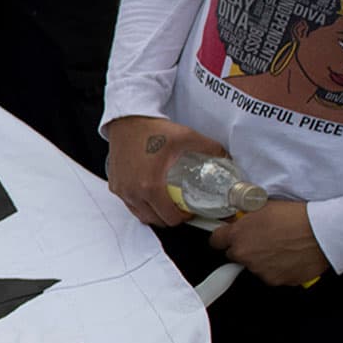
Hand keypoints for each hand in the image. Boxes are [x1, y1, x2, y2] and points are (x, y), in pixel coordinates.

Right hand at [103, 115, 226, 227]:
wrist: (128, 121)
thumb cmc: (152, 129)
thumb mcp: (187, 137)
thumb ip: (210, 149)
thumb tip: (227, 159)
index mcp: (151, 186)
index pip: (169, 217)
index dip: (183, 218)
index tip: (189, 211)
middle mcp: (133, 192)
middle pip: (155, 220)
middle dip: (169, 218)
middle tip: (180, 208)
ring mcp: (122, 190)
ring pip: (140, 215)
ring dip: (154, 213)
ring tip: (166, 203)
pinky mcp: (115, 186)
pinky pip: (130, 204)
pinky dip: (141, 205)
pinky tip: (150, 194)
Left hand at [211, 199, 328, 285]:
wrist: (325, 232)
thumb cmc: (300, 216)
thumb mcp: (266, 206)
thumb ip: (247, 216)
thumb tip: (238, 217)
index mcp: (238, 235)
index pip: (215, 241)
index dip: (223, 237)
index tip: (228, 236)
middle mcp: (244, 255)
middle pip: (235, 255)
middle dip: (245, 248)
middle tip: (264, 239)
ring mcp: (258, 270)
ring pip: (254, 266)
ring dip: (263, 258)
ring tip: (283, 245)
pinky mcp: (275, 280)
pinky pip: (271, 275)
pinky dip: (278, 268)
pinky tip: (290, 255)